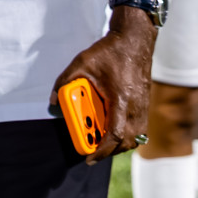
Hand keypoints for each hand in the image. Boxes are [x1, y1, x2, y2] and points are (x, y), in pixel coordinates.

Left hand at [50, 21, 155, 162]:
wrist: (134, 40)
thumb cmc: (109, 52)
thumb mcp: (80, 63)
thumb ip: (64, 81)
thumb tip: (53, 100)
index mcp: (122, 99)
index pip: (115, 134)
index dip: (102, 149)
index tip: (89, 157)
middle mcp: (137, 107)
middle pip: (127, 142)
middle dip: (109, 151)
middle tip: (91, 152)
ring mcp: (143, 107)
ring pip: (135, 137)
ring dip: (119, 144)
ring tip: (100, 142)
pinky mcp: (145, 104)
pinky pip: (138, 128)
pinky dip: (126, 134)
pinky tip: (111, 129)